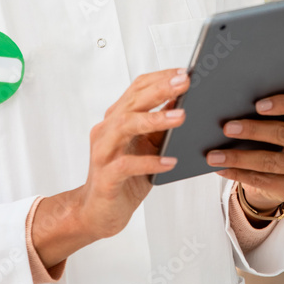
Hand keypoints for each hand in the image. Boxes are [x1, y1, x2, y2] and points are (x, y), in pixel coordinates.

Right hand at [78, 67, 189, 238]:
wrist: (97, 212)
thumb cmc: (125, 177)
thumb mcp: (148, 147)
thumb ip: (160, 126)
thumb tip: (183, 103)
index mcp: (117, 118)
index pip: (136, 88)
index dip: (160, 78)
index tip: (184, 72)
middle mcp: (107, 130)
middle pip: (132, 102)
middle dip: (160, 90)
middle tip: (185, 83)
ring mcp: (104, 152)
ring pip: (125, 126)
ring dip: (155, 119)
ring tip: (181, 117)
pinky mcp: (106, 177)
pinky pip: (127, 165)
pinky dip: (150, 162)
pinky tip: (170, 161)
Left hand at [207, 90, 283, 209]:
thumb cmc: (277, 136)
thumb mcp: (281, 118)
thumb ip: (276, 98)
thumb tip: (264, 72)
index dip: (283, 103)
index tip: (258, 104)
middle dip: (252, 130)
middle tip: (226, 128)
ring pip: (270, 162)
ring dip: (238, 157)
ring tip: (213, 155)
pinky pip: (264, 181)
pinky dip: (239, 174)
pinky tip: (220, 169)